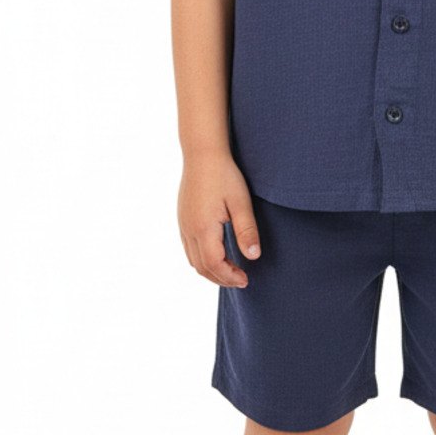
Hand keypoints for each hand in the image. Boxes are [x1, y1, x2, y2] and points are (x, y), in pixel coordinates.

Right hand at [177, 152, 260, 286]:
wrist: (202, 154)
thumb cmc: (224, 176)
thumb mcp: (241, 203)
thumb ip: (246, 231)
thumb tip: (253, 257)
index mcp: (203, 228)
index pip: (214, 265)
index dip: (230, 277)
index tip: (246, 279)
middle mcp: (189, 230)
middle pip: (201, 267)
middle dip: (221, 278)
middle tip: (241, 280)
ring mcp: (183, 225)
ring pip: (193, 260)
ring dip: (211, 271)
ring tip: (231, 271)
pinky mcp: (182, 219)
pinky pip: (188, 249)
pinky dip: (202, 259)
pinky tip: (217, 255)